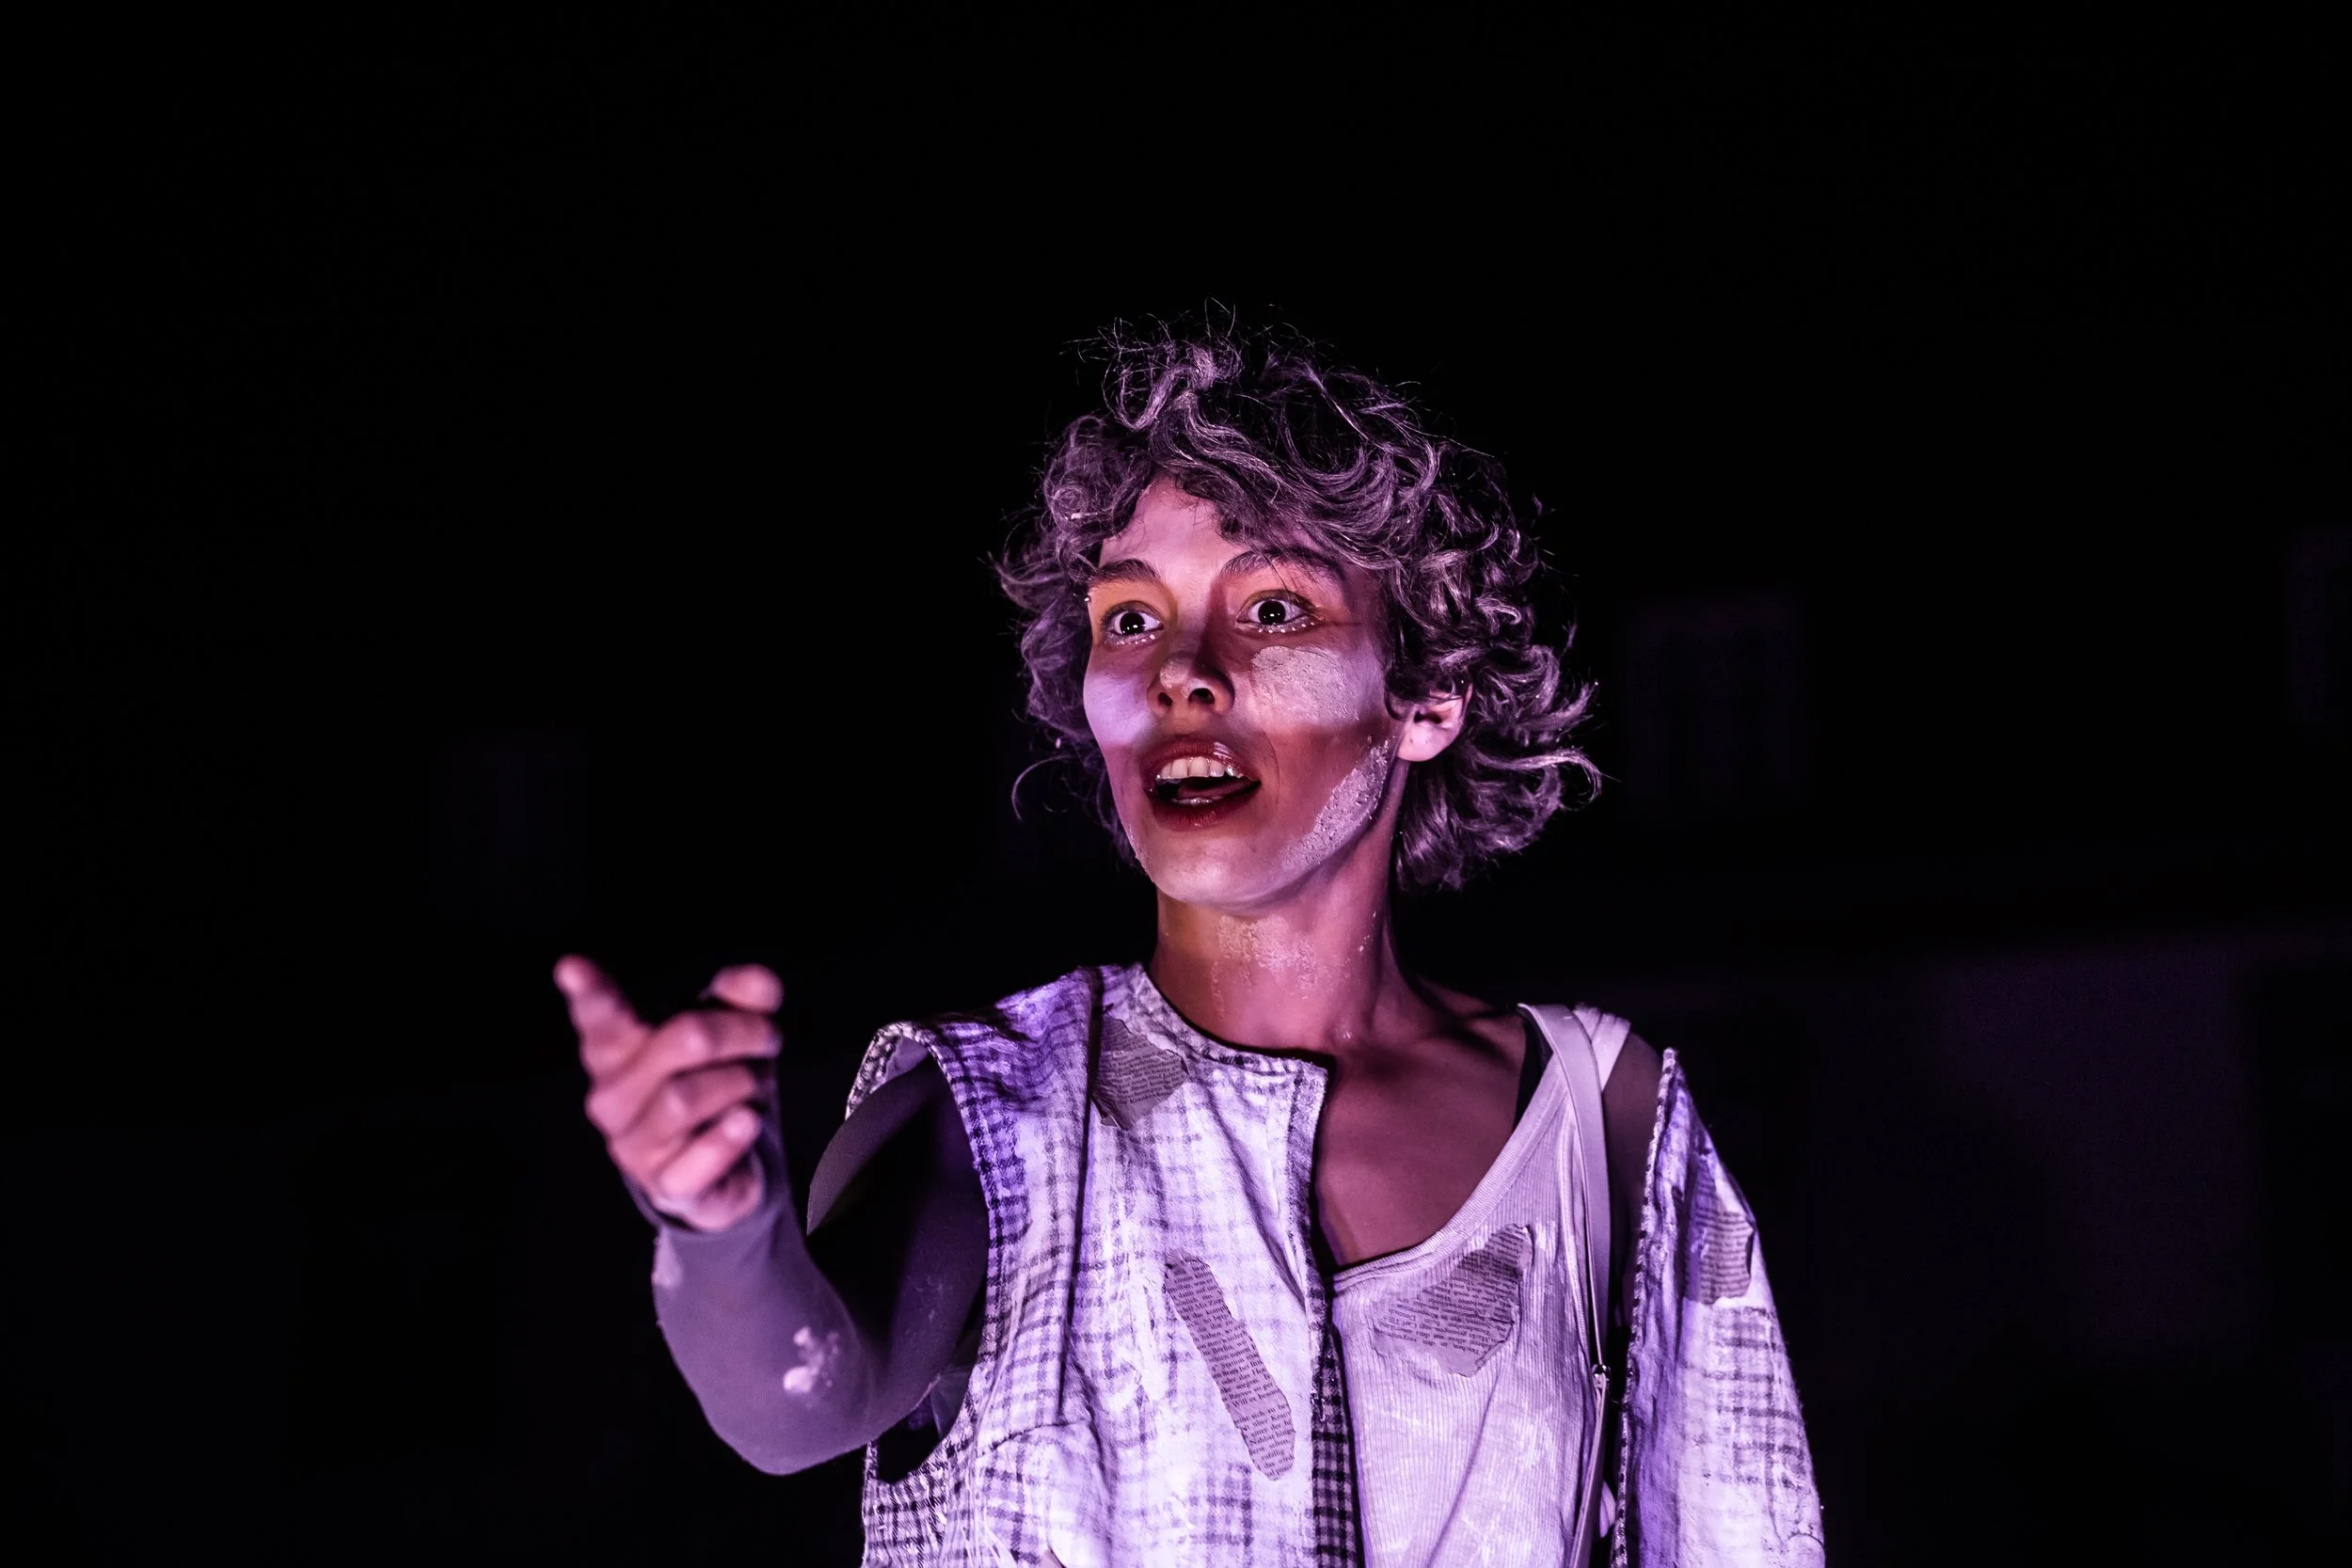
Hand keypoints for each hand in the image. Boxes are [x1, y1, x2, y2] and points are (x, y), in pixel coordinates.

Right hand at [558, 954, 782, 1232]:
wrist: (723, 1166)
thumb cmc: (714, 1078)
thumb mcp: (731, 1027)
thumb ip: (744, 993)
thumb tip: (760, 984)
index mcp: (617, 1046)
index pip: (601, 1014)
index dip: (590, 992)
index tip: (572, 967)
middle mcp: (612, 1095)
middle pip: (686, 1039)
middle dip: (741, 1031)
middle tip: (767, 1037)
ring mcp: (633, 1144)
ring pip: (689, 1096)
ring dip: (742, 1082)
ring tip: (751, 1086)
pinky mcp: (665, 1185)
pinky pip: (698, 1157)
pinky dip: (729, 1138)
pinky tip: (745, 1123)